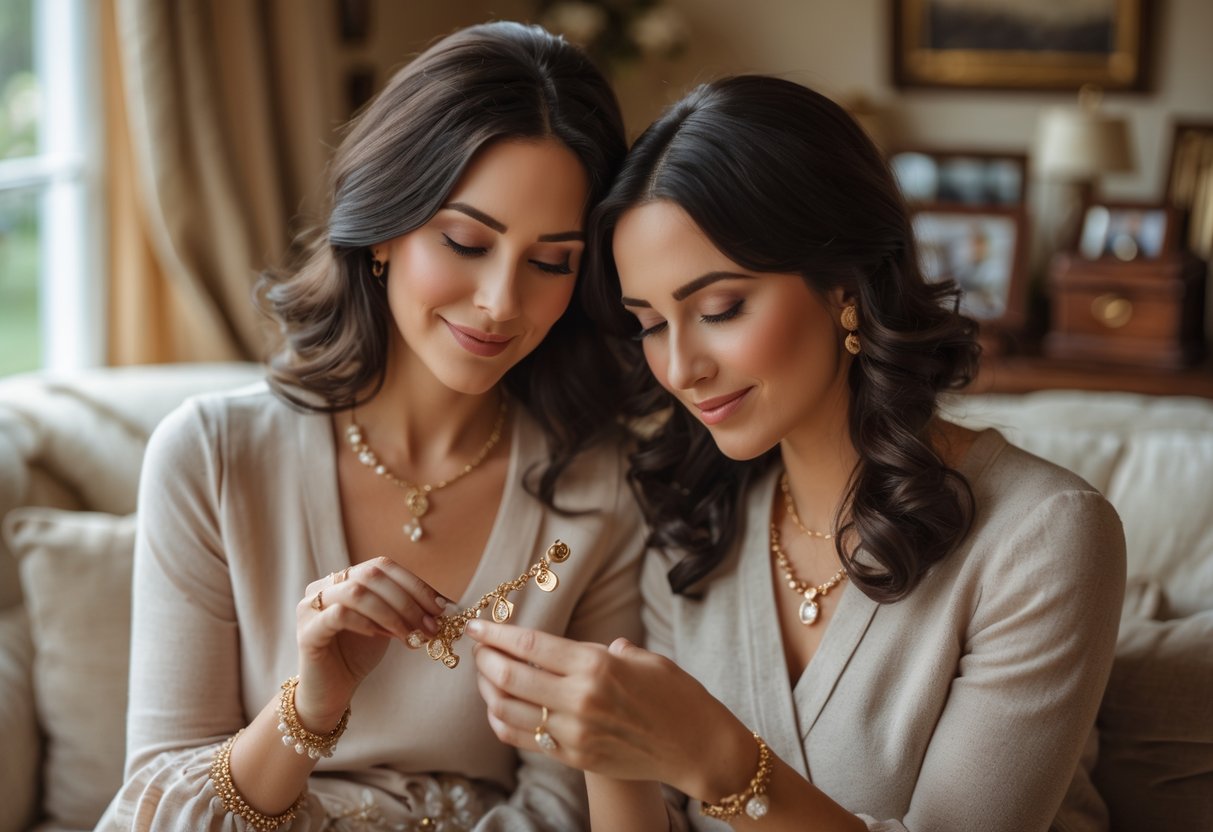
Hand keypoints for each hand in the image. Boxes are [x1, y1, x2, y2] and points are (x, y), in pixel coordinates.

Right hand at [295, 557, 446, 727]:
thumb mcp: (388, 625)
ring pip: (356, 592)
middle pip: (371, 575)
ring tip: (410, 635)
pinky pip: (338, 615)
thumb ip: (407, 608)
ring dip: (391, 612)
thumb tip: (447, 604)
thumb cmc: (359, 655)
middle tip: (429, 625)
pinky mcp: (306, 632)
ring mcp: (310, 607)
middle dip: (407, 600)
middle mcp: (324, 586)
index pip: (383, 566)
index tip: (441, 607)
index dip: (414, 584)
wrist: (331, 692)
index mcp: (345, 579)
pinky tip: (380, 636)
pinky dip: (365, 622)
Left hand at [466, 620, 752, 799]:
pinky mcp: (575, 757)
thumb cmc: (677, 696)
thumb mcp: (645, 659)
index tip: (476, 626)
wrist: (698, 748)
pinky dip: (503, 722)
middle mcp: (581, 699)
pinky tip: (499, 709)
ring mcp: (575, 732)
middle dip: (485, 660)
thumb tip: (575, 650)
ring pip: (510, 710)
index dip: (497, 634)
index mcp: (598, 665)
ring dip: (489, 691)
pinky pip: (524, 739)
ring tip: (485, 676)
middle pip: (511, 676)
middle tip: (478, 649)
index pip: (531, 645)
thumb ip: (605, 651)